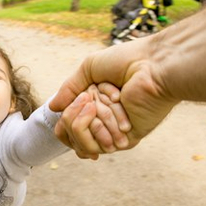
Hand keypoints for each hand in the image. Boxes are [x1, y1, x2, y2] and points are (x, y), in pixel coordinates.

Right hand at [49, 38, 178, 157]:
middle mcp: (104, 120)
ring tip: (113, 97)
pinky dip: (102, 121)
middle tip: (92, 97)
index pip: (68, 124)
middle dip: (77, 112)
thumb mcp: (89, 68)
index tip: (65, 108)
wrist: (152, 67)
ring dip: (94, 114)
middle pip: (70, 132)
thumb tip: (53, 108)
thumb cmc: (126, 61)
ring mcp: (114, 132)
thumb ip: (70, 88)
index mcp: (97, 104)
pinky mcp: (126, 141)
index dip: (64, 119)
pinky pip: (98, 144)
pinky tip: (119, 102)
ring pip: (82, 140)